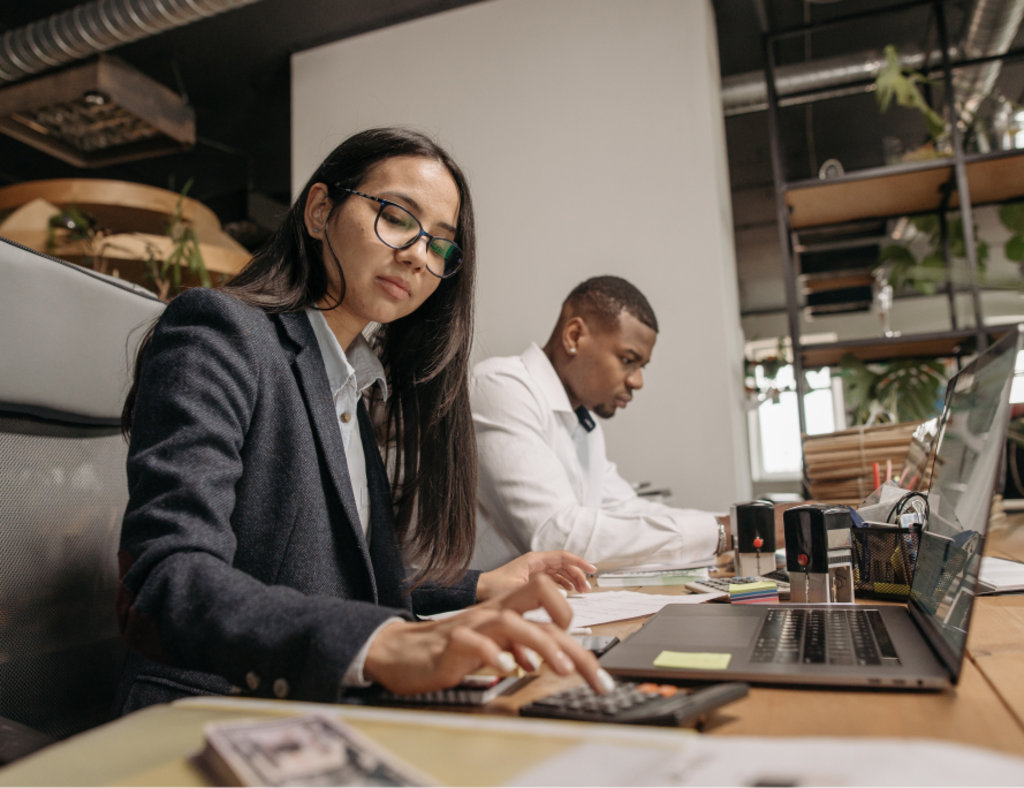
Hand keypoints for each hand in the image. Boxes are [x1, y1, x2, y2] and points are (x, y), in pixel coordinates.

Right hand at [364, 574, 613, 695]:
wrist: (403, 652)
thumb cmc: (453, 648)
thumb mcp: (497, 645)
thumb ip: (524, 647)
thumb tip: (557, 659)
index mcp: (507, 610)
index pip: (548, 599)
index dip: (571, 618)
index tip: (584, 654)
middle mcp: (495, 611)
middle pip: (539, 599)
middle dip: (571, 632)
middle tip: (590, 670)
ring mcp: (474, 624)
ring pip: (513, 622)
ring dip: (541, 645)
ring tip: (560, 670)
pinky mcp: (453, 642)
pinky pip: (476, 643)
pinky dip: (493, 655)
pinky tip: (507, 670)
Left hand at [476, 550, 594, 601]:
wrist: (477, 591)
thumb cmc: (493, 589)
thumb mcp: (517, 590)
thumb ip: (537, 592)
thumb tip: (559, 597)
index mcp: (534, 560)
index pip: (562, 557)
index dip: (579, 562)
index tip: (591, 569)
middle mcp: (535, 563)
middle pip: (563, 565)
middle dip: (577, 575)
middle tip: (587, 588)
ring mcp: (534, 570)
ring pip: (559, 572)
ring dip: (572, 580)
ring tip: (581, 591)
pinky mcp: (531, 578)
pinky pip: (552, 578)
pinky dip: (563, 584)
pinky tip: (567, 592)